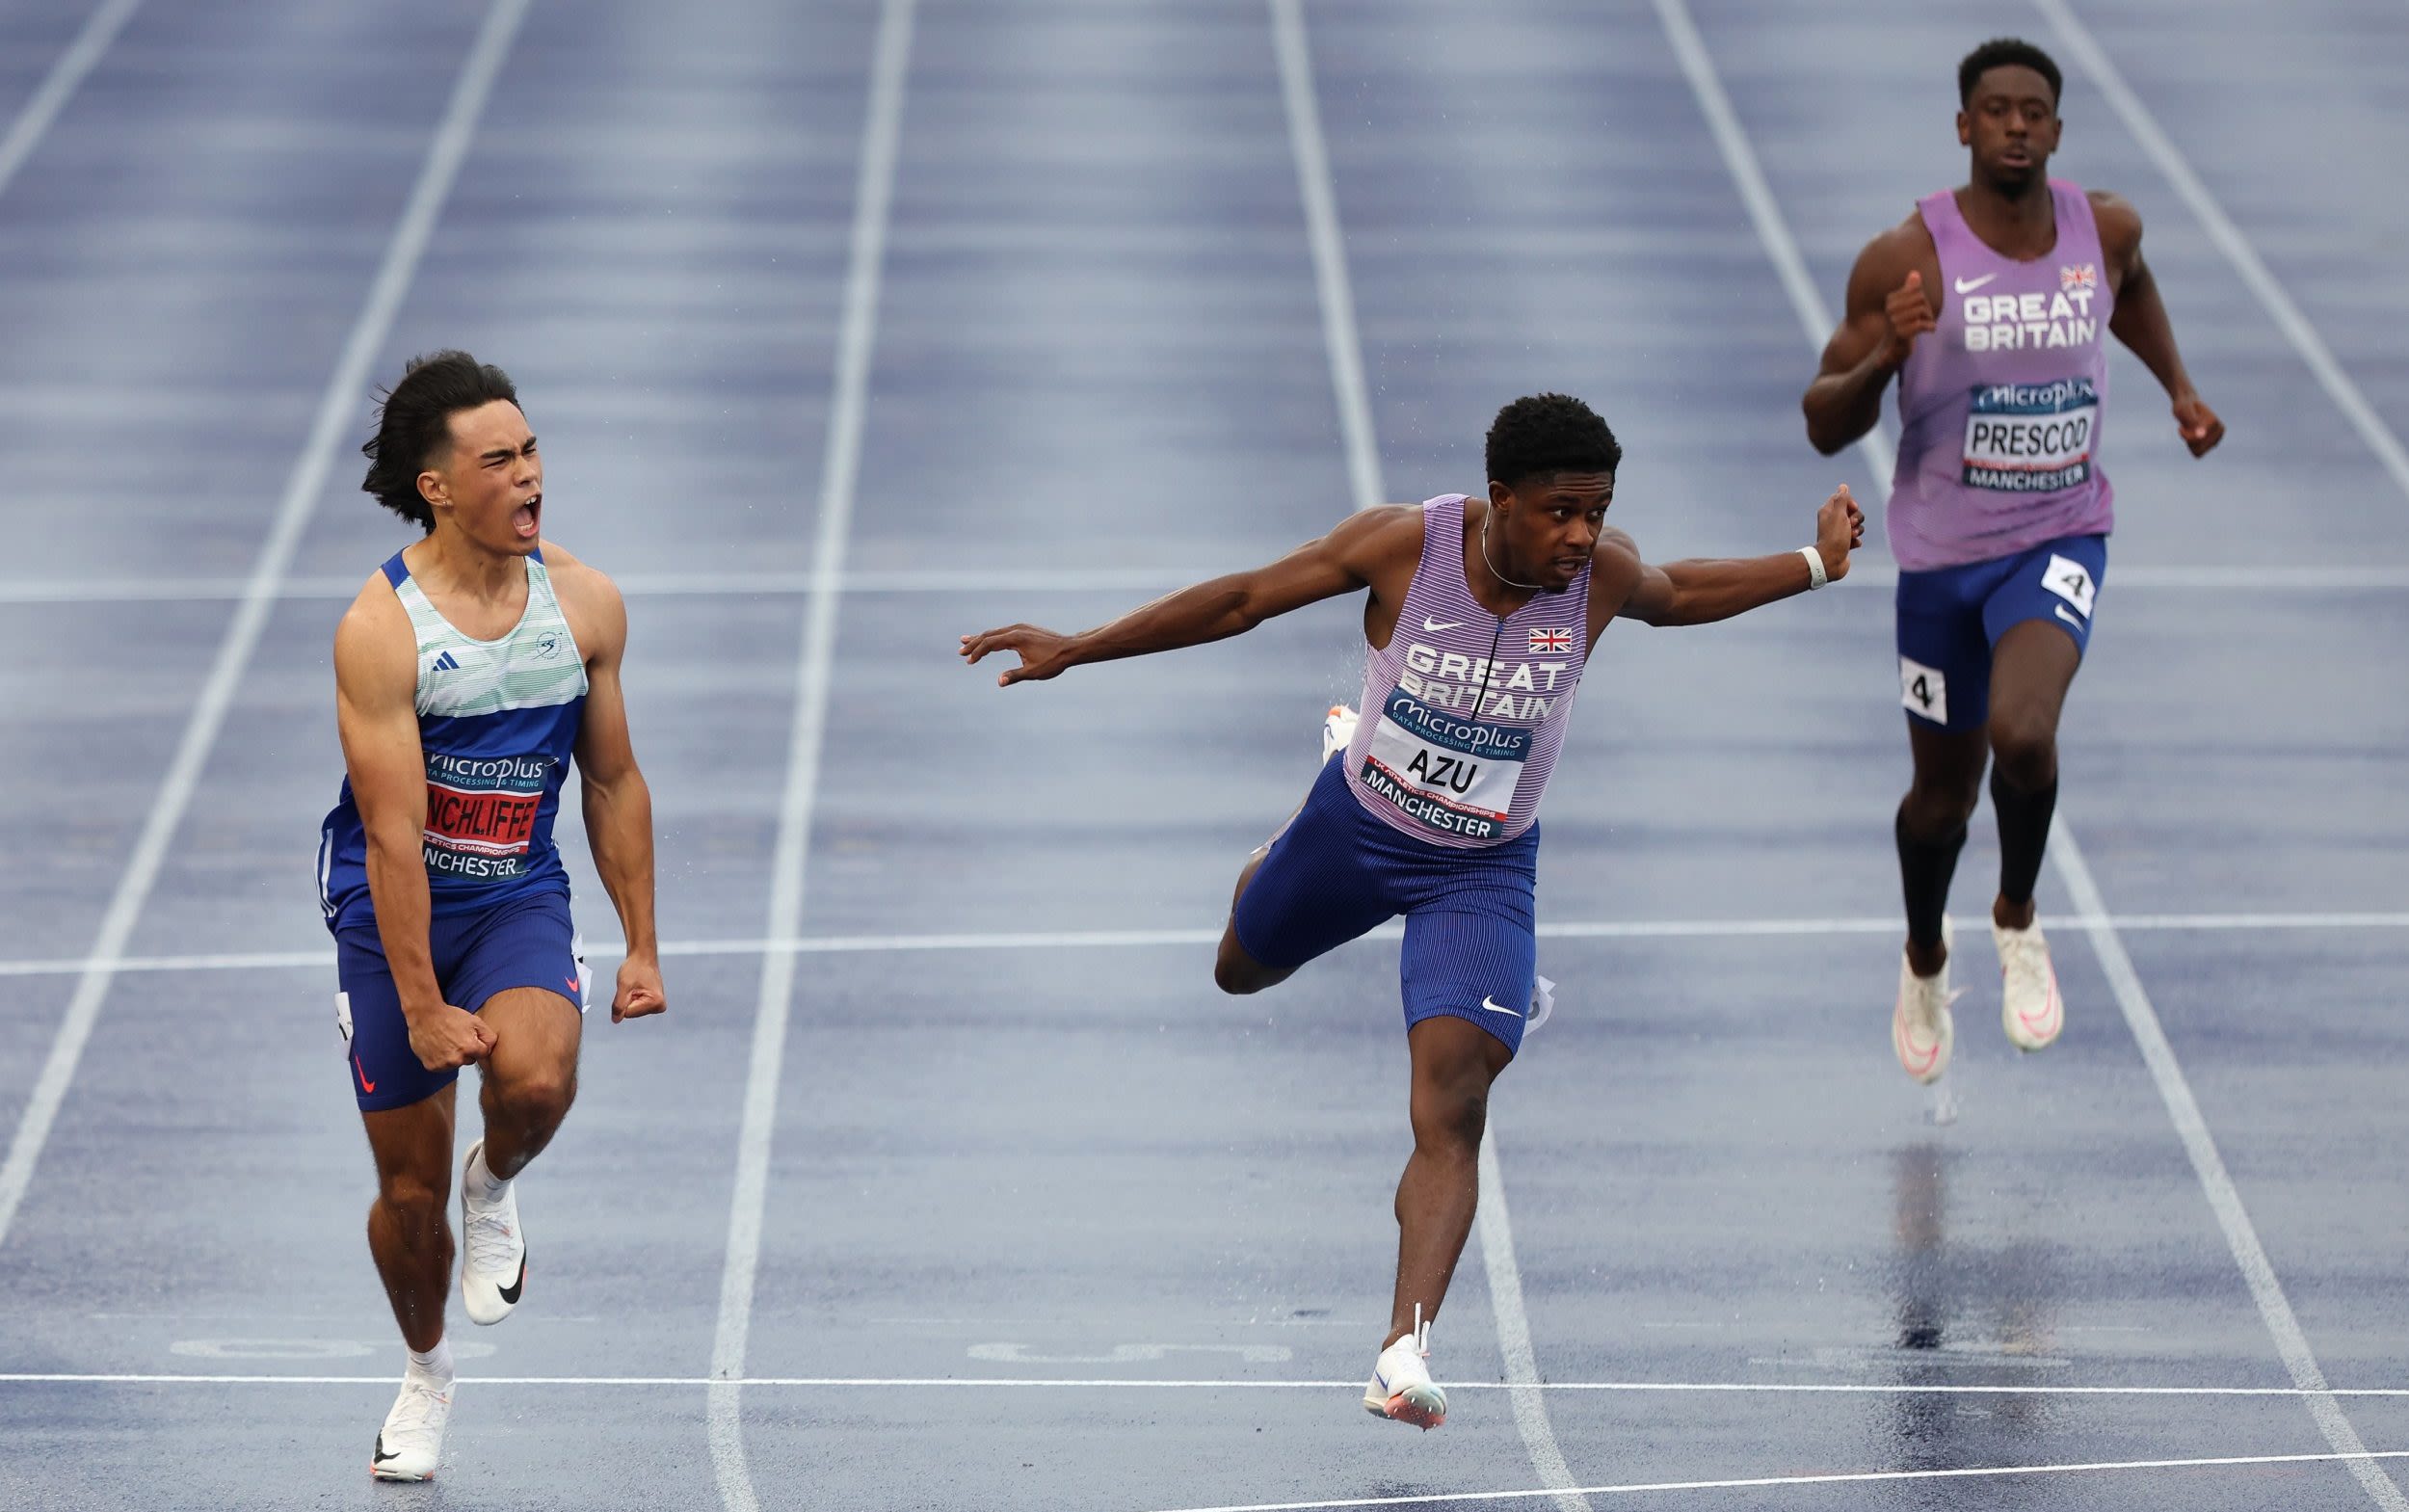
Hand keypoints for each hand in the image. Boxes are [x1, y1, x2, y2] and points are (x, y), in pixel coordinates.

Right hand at [404, 1001, 495, 1071]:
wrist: (424, 1016)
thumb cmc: (449, 1016)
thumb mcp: (474, 1020)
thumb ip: (488, 1035)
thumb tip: (492, 1047)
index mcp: (470, 1047)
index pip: (483, 1053)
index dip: (478, 1045)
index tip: (471, 1038)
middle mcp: (457, 1059)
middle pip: (470, 1060)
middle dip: (466, 1052)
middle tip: (456, 1038)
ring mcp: (443, 1064)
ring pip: (456, 1064)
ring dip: (453, 1056)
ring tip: (446, 1042)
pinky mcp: (432, 1067)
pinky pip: (443, 1067)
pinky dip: (441, 1059)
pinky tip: (438, 1047)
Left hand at [612, 955, 666, 1023]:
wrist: (643, 957)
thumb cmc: (635, 968)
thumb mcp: (624, 986)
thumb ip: (619, 1004)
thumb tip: (615, 1020)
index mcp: (656, 1003)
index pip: (628, 1013)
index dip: (624, 999)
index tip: (630, 987)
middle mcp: (659, 1006)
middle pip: (631, 1013)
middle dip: (627, 1000)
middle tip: (633, 986)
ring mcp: (657, 1006)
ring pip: (632, 1010)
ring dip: (629, 998)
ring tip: (635, 986)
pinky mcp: (653, 1004)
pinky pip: (635, 1007)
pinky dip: (632, 998)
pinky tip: (637, 988)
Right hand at [958, 625, 1075, 685]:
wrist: (1071, 648)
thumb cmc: (1054, 661)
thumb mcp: (1033, 672)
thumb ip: (1015, 676)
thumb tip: (999, 682)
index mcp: (1016, 638)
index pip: (990, 643)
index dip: (977, 652)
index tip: (968, 661)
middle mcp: (1016, 629)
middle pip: (989, 635)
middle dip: (974, 643)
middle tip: (960, 651)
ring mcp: (1021, 627)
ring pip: (996, 632)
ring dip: (981, 638)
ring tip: (967, 641)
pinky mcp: (1026, 629)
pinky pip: (1004, 632)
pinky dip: (993, 636)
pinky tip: (990, 641)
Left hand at [1815, 484, 1865, 582]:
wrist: (1831, 561)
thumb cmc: (1834, 536)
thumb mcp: (1839, 514)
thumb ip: (1842, 499)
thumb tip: (1843, 486)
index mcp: (1828, 511)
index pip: (1843, 498)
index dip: (1851, 502)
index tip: (1852, 508)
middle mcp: (1832, 521)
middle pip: (1853, 512)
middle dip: (1856, 518)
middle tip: (1850, 525)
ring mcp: (1839, 533)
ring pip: (1857, 525)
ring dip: (1857, 531)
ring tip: (1850, 537)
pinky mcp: (1844, 543)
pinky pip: (1857, 538)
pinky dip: (1856, 541)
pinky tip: (1851, 545)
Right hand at [1880, 270, 1935, 365]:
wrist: (1893, 349)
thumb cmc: (1902, 325)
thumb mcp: (1907, 305)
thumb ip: (1911, 290)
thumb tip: (1915, 272)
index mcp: (1891, 299)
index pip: (1916, 289)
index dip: (1922, 297)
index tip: (1921, 307)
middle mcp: (1890, 309)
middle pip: (1920, 298)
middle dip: (1927, 307)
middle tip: (1926, 316)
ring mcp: (1894, 322)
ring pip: (1922, 309)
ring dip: (1929, 317)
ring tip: (1927, 323)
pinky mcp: (1900, 333)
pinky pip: (1921, 323)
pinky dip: (1929, 326)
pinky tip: (1930, 329)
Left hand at [2173, 393, 2223, 456]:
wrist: (2187, 404)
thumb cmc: (2184, 407)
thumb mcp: (2184, 412)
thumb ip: (2193, 422)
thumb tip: (2202, 436)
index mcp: (2214, 422)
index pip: (2197, 440)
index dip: (2185, 435)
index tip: (2180, 426)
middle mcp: (2220, 430)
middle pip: (2198, 447)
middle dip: (2187, 440)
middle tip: (2185, 428)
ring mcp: (2218, 437)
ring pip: (2199, 452)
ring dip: (2189, 443)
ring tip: (2189, 431)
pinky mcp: (2214, 443)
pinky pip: (2199, 454)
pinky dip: (2192, 447)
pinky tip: (2191, 436)